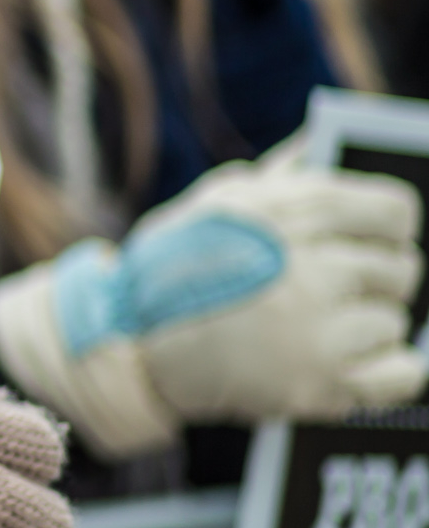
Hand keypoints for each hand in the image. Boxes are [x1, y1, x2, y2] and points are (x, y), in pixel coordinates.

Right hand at [0, 162, 424, 457]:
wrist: (126, 342)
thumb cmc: (176, 264)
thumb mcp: (222, 198)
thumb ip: (288, 172)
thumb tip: (331, 142)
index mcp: (293, 213)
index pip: (398, 211)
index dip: (388, 224)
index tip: (375, 237)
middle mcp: (314, 270)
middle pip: (402, 267)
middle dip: (373, 275)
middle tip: (333, 285)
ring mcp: (320, 332)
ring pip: (393, 320)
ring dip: (364, 324)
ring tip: (314, 325)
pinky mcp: (321, 385)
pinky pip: (402, 374)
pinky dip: (381, 370)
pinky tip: (343, 359)